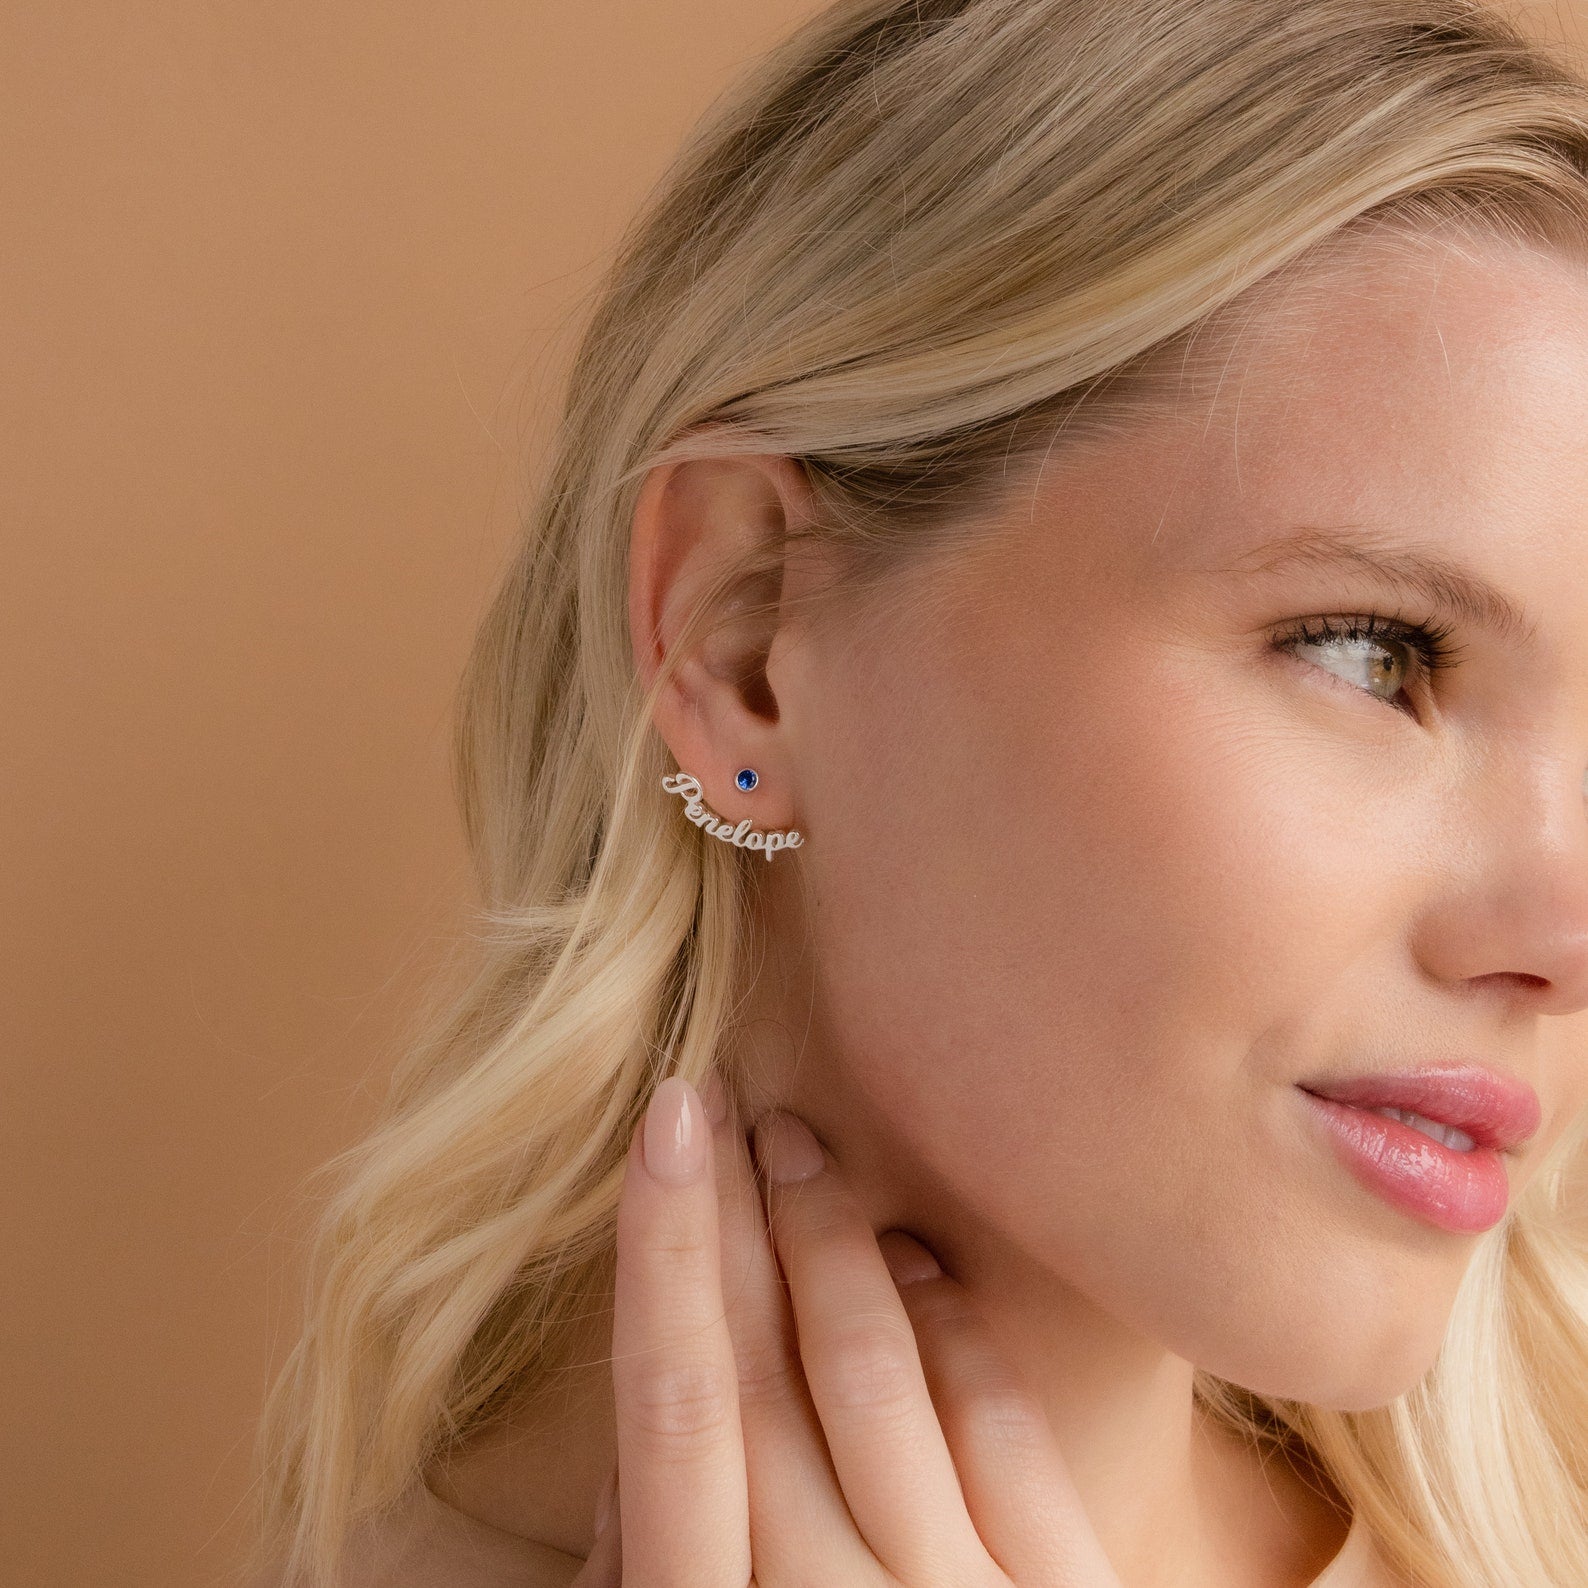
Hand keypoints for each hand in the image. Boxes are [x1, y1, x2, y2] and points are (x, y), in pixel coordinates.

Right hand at [571, 1073, 1124, 1586]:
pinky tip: (916, 1260)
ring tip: (800, 1150)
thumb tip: (631, 1462)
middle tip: (722, 1104)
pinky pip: (1003, 1439)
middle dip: (740, 1223)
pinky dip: (953, 1337)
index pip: (681, 1411)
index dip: (667, 1254)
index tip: (666, 1125)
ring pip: (886, 1382)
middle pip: (774, 1373)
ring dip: (837, 1249)